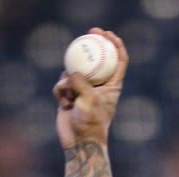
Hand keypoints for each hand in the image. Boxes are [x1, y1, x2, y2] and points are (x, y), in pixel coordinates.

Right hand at [52, 28, 128, 148]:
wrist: (79, 142)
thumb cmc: (91, 124)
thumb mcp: (89, 102)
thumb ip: (81, 84)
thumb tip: (72, 71)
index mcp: (113, 86)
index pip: (119, 61)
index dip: (115, 44)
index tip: (107, 34)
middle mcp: (100, 86)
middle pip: (96, 59)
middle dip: (92, 45)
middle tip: (88, 32)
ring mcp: (84, 89)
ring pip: (72, 71)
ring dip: (68, 82)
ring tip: (71, 98)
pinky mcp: (70, 94)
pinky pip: (61, 84)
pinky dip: (60, 92)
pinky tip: (64, 105)